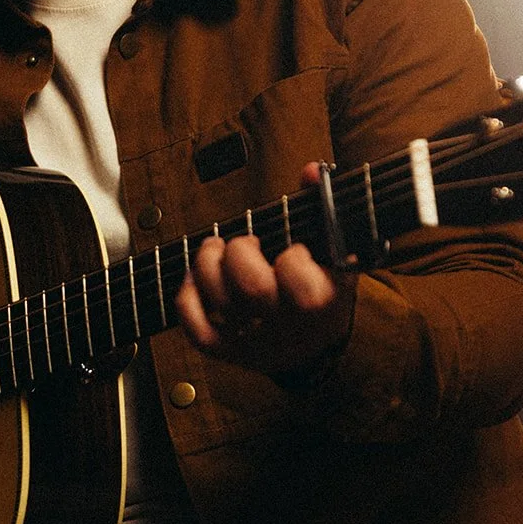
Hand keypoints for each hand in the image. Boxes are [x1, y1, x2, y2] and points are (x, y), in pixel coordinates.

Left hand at [175, 164, 355, 380]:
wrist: (314, 346)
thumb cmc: (324, 286)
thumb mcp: (335, 250)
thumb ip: (324, 207)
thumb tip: (312, 172)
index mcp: (322, 301)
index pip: (302, 285)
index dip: (292, 259)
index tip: (293, 248)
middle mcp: (288, 326)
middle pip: (251, 289)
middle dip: (239, 253)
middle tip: (244, 242)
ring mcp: (257, 341)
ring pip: (221, 304)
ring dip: (206, 266)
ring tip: (212, 248)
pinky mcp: (231, 351)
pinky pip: (199, 333)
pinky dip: (187, 303)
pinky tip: (192, 280)